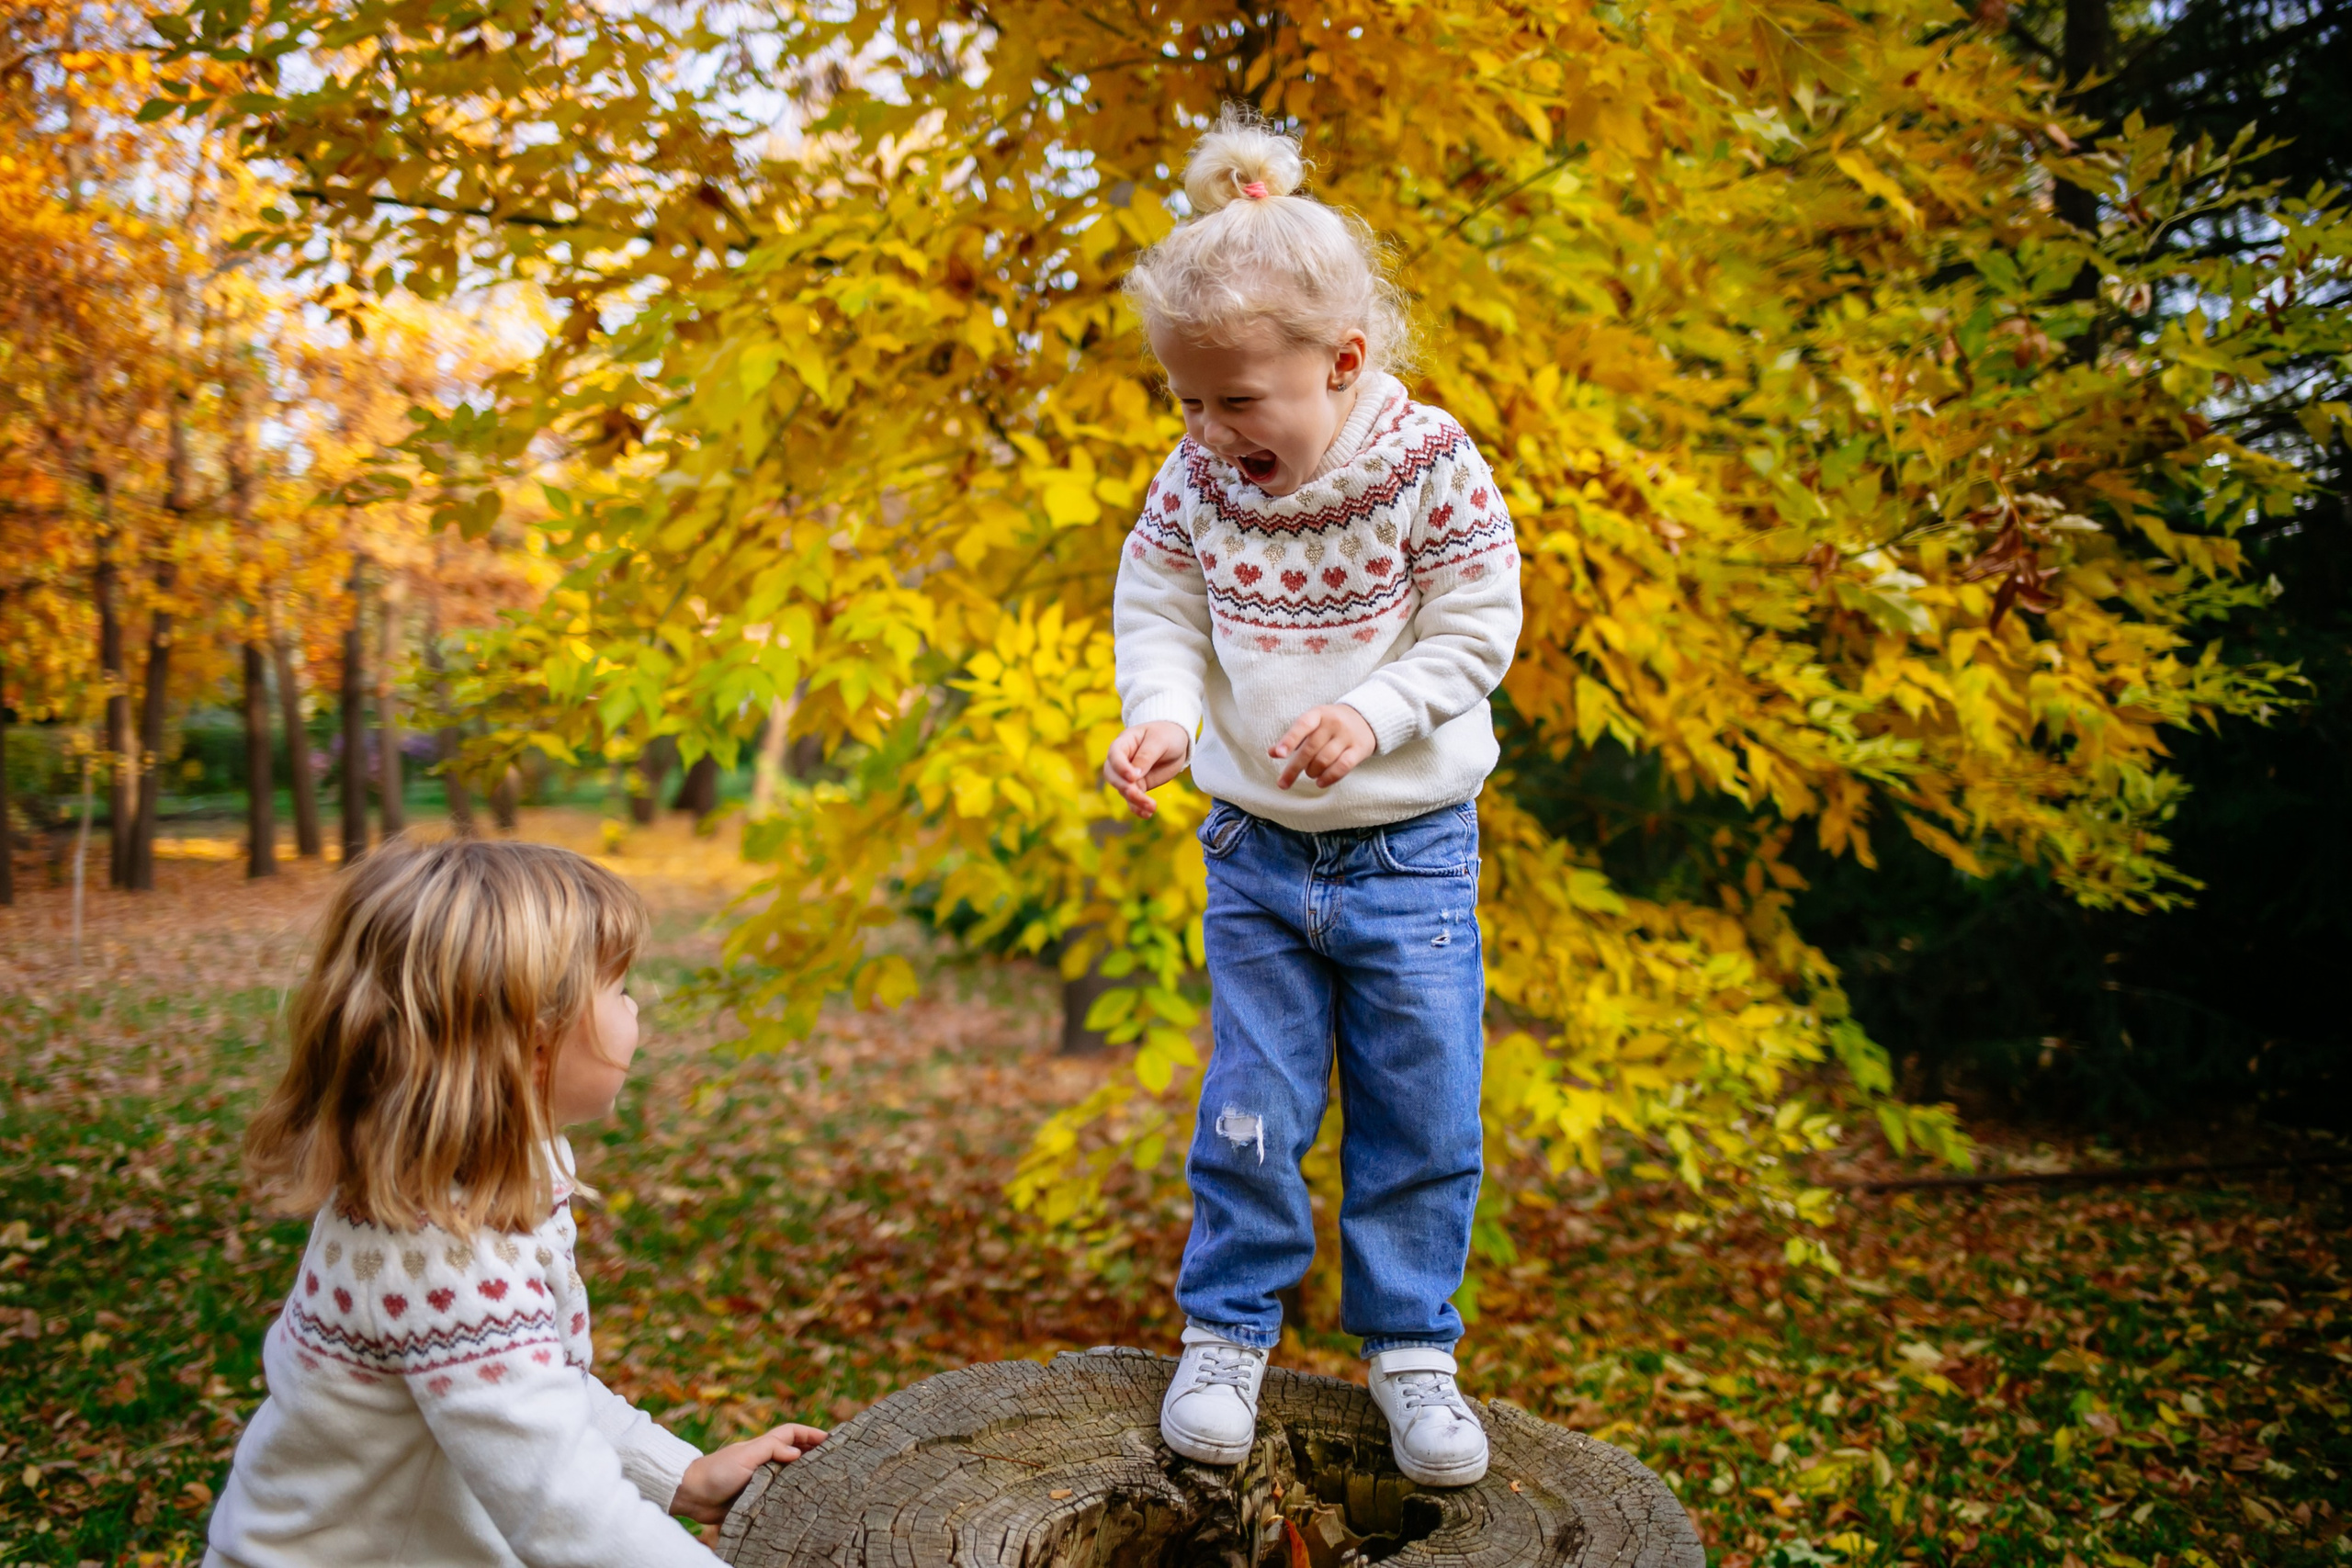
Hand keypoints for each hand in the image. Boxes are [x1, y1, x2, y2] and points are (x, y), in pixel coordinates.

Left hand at [671, 1422, 828, 1525]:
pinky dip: (791, 1497)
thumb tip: (798, 1453)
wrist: (691, 1495)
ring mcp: (760, 1480)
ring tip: (826, 1481)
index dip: (811, 1433)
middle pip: (795, 1453)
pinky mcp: (755, 1499)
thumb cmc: (717, 1471)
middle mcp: (765, 1462)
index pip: (792, 1433)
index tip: (831, 1438)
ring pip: (789, 1475)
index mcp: (763, 1447)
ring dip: (805, 1475)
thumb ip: (771, 1451)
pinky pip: (778, 1497)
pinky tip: (803, 1504)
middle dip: (814, 1453)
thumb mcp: (745, 1456)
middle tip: (836, 1460)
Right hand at [1103, 721, 1191, 817]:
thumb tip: (1134, 775)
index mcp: (1124, 742)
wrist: (1177, 741)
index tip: (1133, 777)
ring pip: (1123, 790)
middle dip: (1124, 787)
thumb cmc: (1166, 734)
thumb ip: (1146, 756)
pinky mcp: (1139, 785)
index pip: (1114, 755)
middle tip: (1138, 793)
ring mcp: (1129, 775)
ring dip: (1134, 800)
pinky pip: (1133, 799)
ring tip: (1151, 807)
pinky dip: (1138, 808)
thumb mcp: (1159, 741)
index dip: (1120, 767)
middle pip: (1113, 776)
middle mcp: (1122, 760)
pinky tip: (1147, 814)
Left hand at [1270, 704, 1375, 789]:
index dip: (1289, 740)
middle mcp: (1333, 723)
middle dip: (1294, 768)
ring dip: (1312, 772)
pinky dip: (1329, 777)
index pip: (1302, 725)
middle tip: (1283, 782)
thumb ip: (1293, 738)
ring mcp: (1347, 736)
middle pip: (1310, 749)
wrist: (1367, 718)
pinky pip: (1343, 766)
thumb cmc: (1331, 724)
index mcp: (1319, 714)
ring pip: (1325, 759)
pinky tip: (1320, 782)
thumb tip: (1271, 752)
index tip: (1278, 754)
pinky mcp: (1359, 749)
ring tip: (1309, 774)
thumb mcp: (1313, 724)